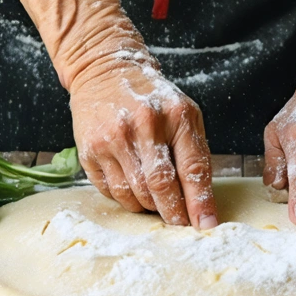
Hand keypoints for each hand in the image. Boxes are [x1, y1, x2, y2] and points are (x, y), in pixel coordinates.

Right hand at [70, 54, 217, 228]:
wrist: (105, 70)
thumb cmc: (151, 97)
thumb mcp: (183, 113)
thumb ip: (195, 151)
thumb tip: (202, 201)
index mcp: (175, 115)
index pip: (192, 168)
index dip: (200, 202)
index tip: (206, 225)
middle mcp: (143, 126)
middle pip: (160, 187)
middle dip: (173, 213)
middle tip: (180, 223)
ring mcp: (112, 139)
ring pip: (134, 194)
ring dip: (149, 207)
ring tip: (156, 204)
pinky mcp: (89, 150)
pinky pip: (111, 191)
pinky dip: (125, 199)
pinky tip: (132, 190)